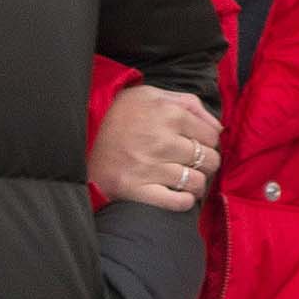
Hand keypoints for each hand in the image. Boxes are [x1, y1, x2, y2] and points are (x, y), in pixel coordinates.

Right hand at [90, 85, 222, 211]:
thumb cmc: (120, 116)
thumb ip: (188, 103)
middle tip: (192, 164)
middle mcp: (161, 139)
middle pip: (209, 159)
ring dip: (195, 184)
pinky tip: (178, 195)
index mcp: (167, 113)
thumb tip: (219, 127)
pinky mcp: (137, 190)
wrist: (79, 139)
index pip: (211, 135)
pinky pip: (178, 202)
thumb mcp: (150, 96)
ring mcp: (149, 167)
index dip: (207, 142)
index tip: (196, 146)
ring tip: (185, 180)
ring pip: (197, 182)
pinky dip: (184, 201)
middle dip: (206, 163)